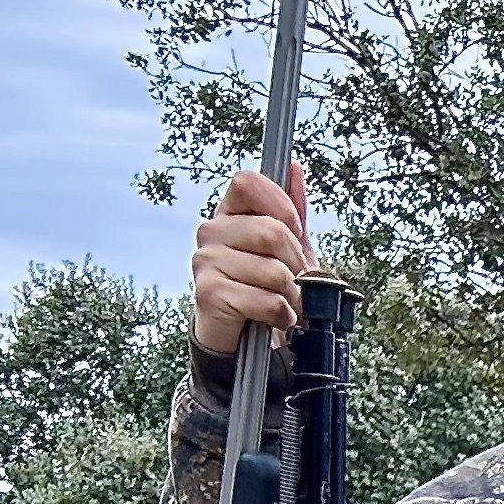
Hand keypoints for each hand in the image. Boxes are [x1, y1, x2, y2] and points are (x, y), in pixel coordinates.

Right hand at [190, 160, 312, 360]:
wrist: (244, 337)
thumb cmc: (267, 287)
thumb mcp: (288, 248)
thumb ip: (291, 210)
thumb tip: (293, 166)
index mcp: (230, 212)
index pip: (248, 182)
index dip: (281, 206)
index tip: (294, 232)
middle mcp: (211, 231)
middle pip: (272, 232)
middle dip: (297, 263)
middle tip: (294, 280)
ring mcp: (205, 260)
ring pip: (275, 271)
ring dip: (292, 295)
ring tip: (282, 301)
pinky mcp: (208, 293)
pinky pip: (267, 301)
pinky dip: (282, 315)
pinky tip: (273, 318)